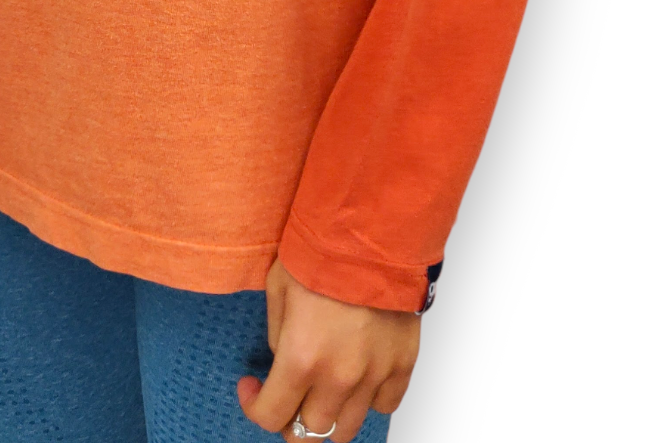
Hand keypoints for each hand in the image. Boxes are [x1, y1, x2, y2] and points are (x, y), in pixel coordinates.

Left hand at [237, 257, 419, 441]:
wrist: (372, 231)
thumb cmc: (323, 251)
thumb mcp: (279, 289)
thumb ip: (278, 335)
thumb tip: (283, 359)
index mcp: (301, 358)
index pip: (270, 417)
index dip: (254, 406)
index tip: (252, 388)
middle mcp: (339, 377)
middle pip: (309, 432)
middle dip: (289, 418)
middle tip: (286, 395)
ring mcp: (375, 375)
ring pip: (347, 428)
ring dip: (328, 416)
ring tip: (320, 391)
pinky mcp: (402, 365)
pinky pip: (384, 405)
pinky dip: (368, 400)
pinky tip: (356, 379)